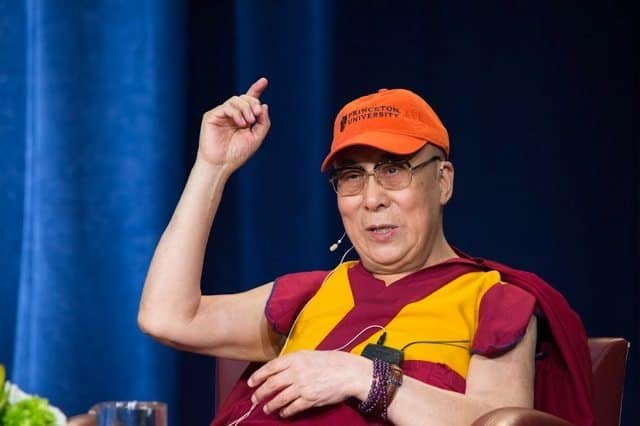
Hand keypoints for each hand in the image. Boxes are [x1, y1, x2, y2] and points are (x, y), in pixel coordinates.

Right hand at [197, 77, 270, 174]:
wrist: (221, 164)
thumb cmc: (237, 154)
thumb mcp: (256, 137)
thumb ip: (263, 122)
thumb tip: (264, 104)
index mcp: (243, 118)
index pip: (249, 100)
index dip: (256, 89)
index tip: (264, 81)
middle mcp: (232, 114)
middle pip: (245, 98)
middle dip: (254, 104)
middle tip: (256, 117)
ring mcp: (221, 114)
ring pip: (236, 99)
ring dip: (246, 109)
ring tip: (248, 123)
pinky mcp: (212, 116)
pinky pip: (227, 106)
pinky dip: (236, 113)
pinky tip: (241, 123)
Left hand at [247, 350, 370, 417]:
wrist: (348, 372)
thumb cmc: (329, 361)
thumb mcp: (308, 354)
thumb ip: (292, 361)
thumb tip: (277, 369)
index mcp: (295, 359)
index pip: (270, 368)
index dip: (258, 376)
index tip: (251, 382)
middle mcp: (296, 372)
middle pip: (271, 384)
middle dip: (260, 393)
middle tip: (255, 399)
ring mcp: (303, 386)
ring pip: (279, 398)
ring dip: (270, 405)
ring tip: (267, 409)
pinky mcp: (310, 399)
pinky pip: (292, 408)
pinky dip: (285, 412)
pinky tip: (283, 413)